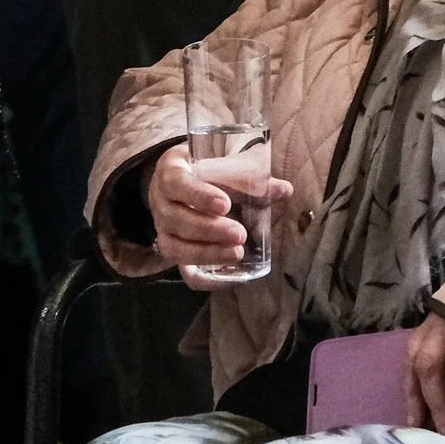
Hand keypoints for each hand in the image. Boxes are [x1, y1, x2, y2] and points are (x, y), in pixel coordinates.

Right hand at [144, 142, 291, 290]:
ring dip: (206, 254)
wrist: (179, 182)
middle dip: (209, 229)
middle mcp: (160, 201)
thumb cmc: (203, 171)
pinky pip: (183, 272)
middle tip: (239, 234)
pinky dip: (206, 280)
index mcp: (170, 171)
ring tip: (237, 254)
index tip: (225, 205)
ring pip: (175, 248)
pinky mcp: (173, 252)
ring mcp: (162, 230)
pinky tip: (232, 277)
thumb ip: (248, 175)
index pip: (176, 183)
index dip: (198, 196)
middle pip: (176, 219)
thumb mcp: (219, 163)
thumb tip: (284, 189)